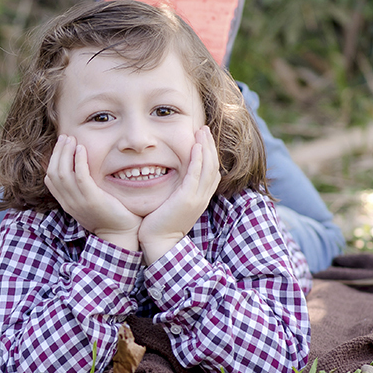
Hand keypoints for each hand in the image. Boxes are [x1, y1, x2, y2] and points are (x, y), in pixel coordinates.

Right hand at [45, 135, 140, 249]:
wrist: (120, 235)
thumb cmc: (109, 217)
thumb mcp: (89, 203)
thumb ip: (83, 190)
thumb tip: (82, 172)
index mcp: (67, 203)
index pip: (50, 179)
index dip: (52, 160)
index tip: (61, 147)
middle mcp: (69, 202)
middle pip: (53, 173)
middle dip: (57, 152)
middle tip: (64, 137)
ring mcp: (79, 201)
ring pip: (62, 173)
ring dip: (65, 153)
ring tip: (71, 139)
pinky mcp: (92, 199)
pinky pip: (79, 176)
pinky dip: (78, 160)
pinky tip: (82, 148)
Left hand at [139, 126, 220, 263]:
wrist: (159, 243)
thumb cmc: (160, 225)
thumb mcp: (172, 205)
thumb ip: (175, 192)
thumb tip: (168, 179)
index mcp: (199, 198)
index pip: (211, 172)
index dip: (209, 154)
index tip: (203, 138)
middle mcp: (202, 197)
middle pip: (213, 166)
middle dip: (210, 145)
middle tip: (204, 128)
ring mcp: (196, 198)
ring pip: (208, 167)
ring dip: (206, 147)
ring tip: (202, 131)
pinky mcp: (187, 199)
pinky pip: (196, 175)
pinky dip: (198, 159)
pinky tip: (196, 146)